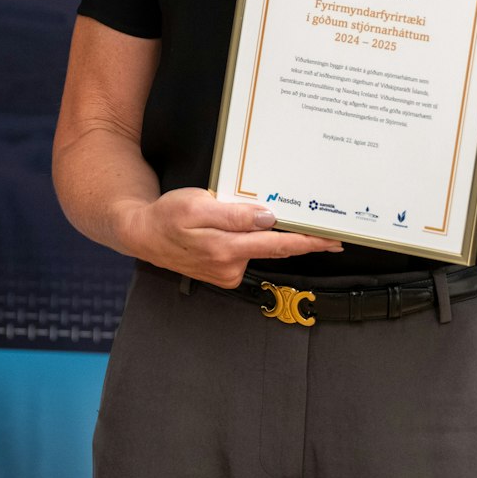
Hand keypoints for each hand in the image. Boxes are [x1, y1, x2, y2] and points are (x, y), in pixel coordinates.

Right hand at [120, 187, 341, 287]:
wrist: (143, 235)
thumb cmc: (167, 216)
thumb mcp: (198, 205)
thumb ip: (234, 215)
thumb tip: (268, 219)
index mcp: (225, 248)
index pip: (277, 245)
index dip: (308, 243)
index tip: (332, 241)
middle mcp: (230, 265)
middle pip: (276, 250)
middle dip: (304, 243)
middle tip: (333, 237)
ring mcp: (227, 272)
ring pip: (261, 249)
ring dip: (272, 236)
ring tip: (271, 217)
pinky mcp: (223, 272)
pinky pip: (247, 252)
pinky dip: (254, 241)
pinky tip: (244, 229)